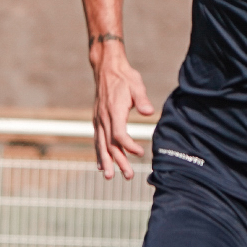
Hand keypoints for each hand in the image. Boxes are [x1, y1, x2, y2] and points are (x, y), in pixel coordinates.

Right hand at [91, 43, 153, 179]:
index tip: (141, 153)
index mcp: (114, 111)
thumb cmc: (124, 77)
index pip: (119, 135)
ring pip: (101, 145)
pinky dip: (98, 153)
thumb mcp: (136, 85)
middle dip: (118, 161)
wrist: (106, 69)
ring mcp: (98, 120)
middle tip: (128, 176)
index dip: (129, 146)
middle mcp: (103, 118)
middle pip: (109, 145)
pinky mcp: (97, 120)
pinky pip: (97, 140)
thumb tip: (149, 112)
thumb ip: (142, 99)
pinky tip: (100, 165)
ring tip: (109, 177)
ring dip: (106, 162)